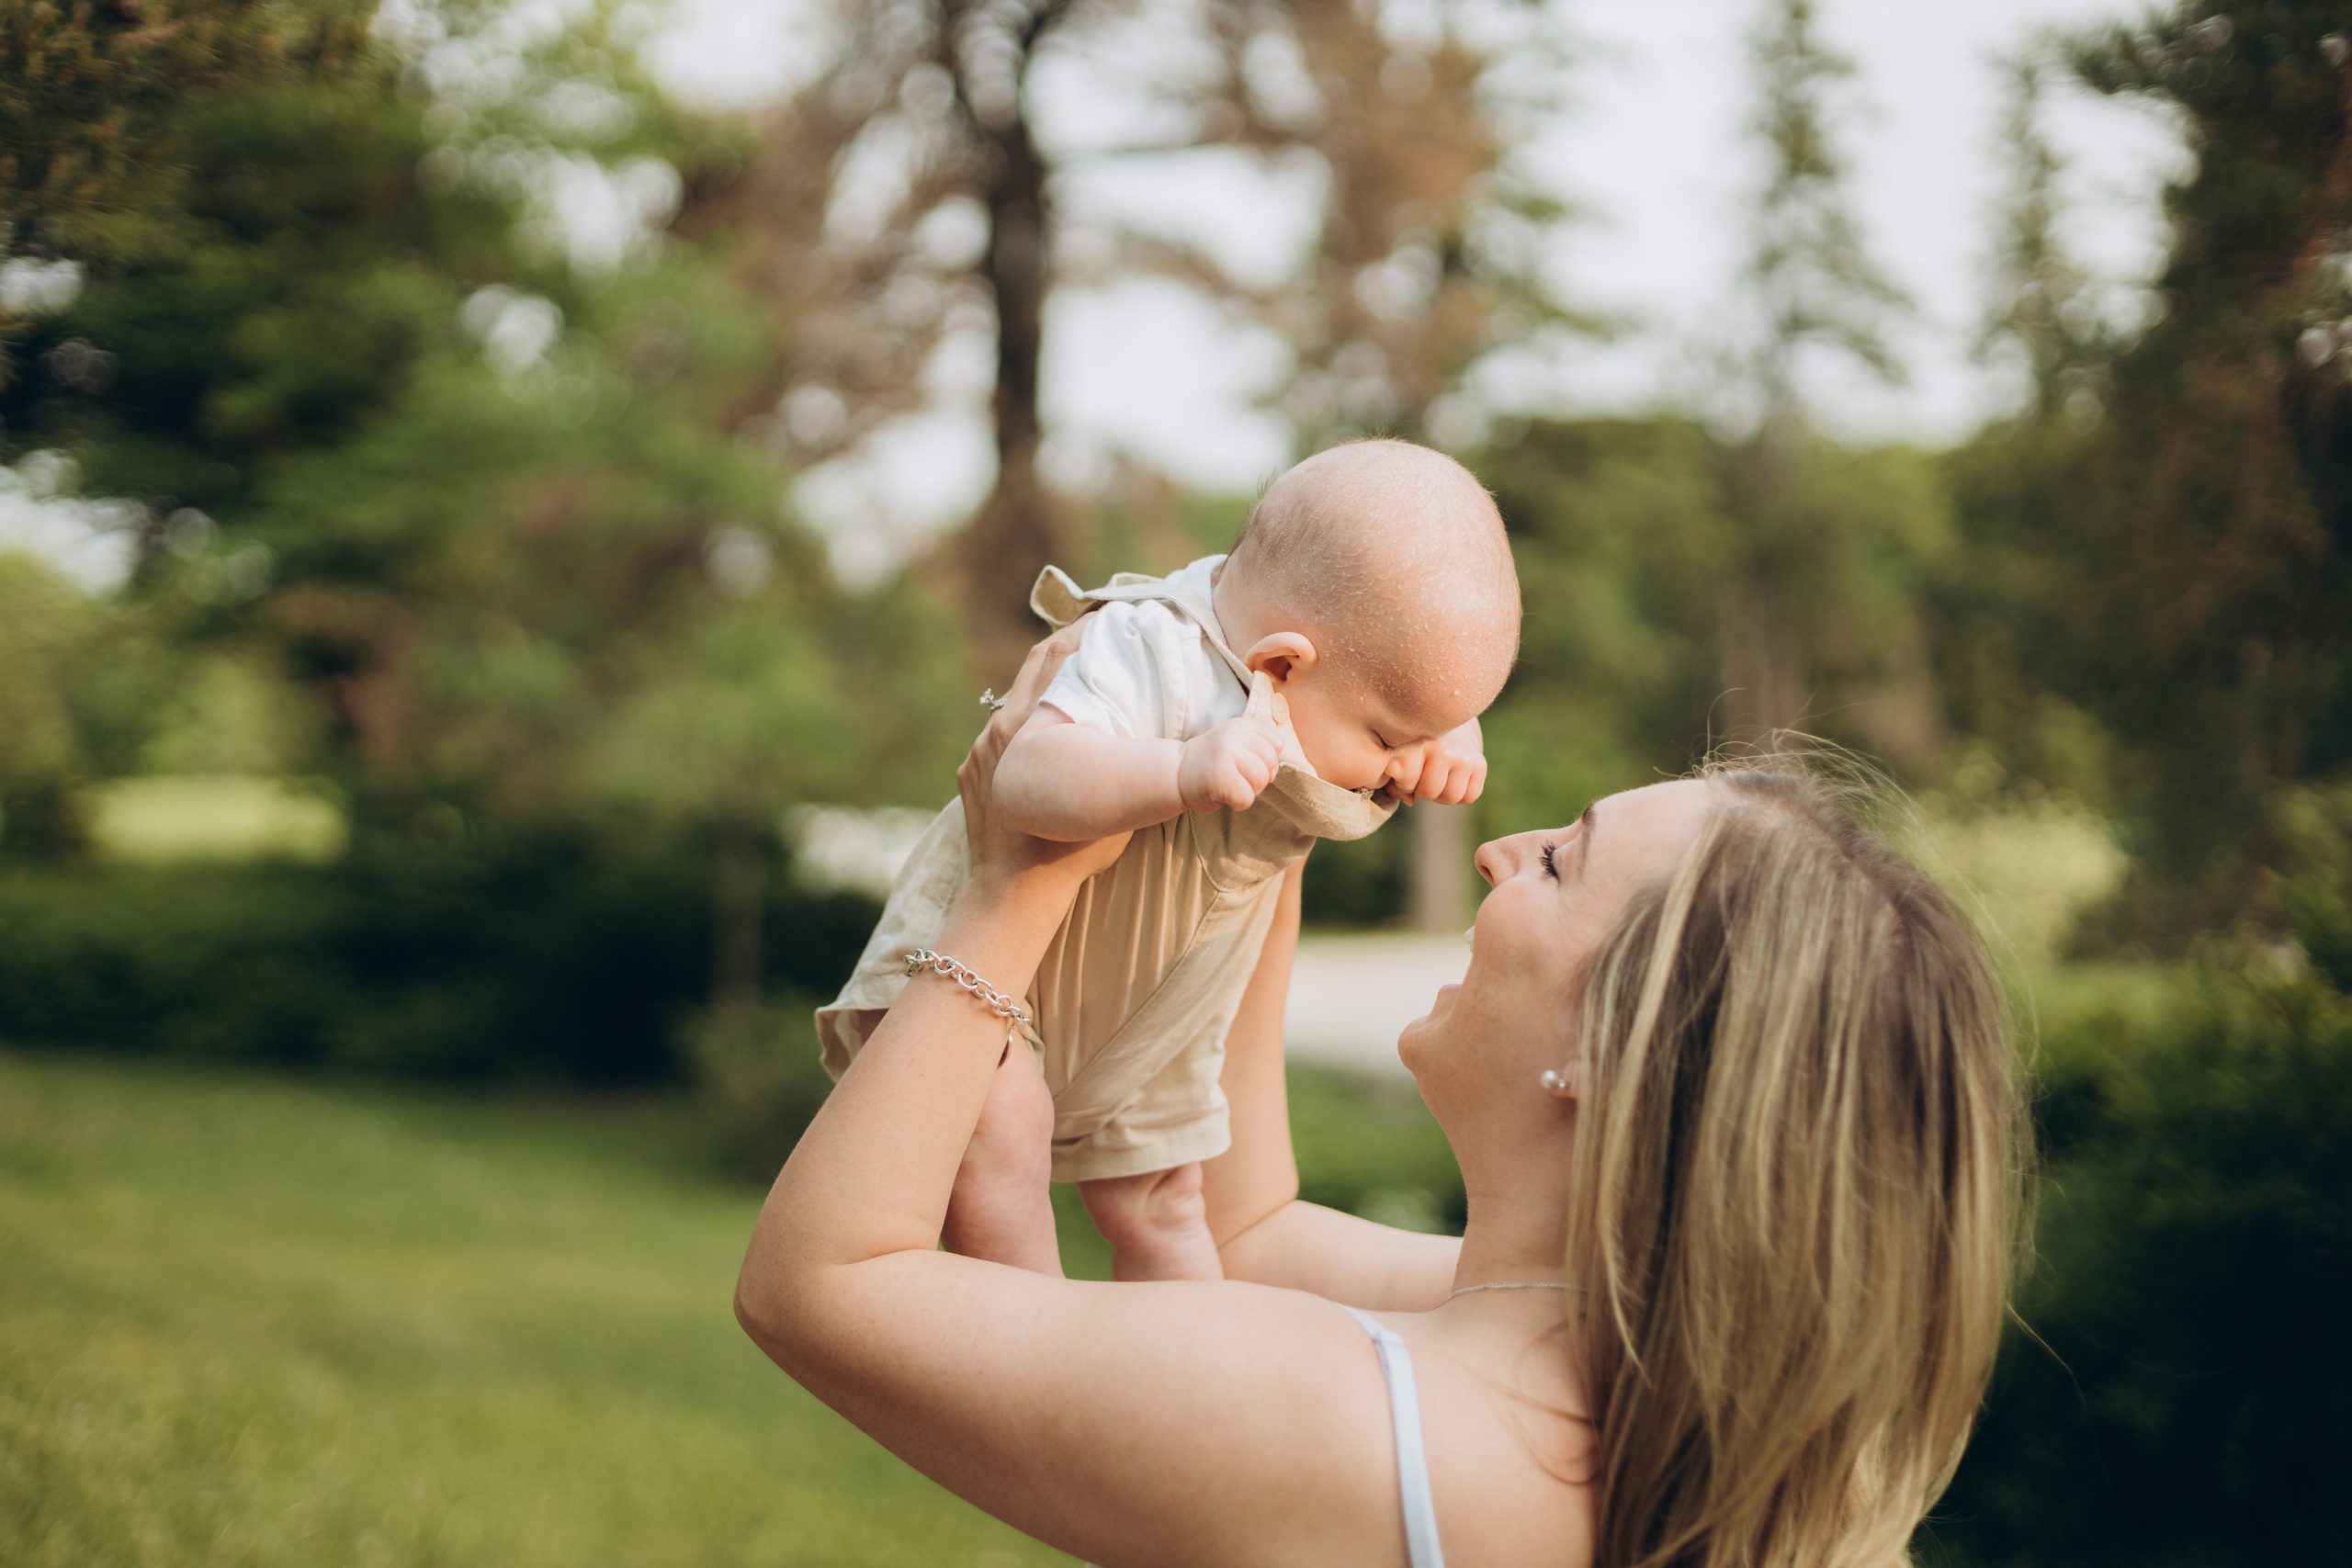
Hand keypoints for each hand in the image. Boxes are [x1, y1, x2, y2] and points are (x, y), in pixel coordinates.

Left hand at [958, 621, 1132, 895]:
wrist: (1012, 892)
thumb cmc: (1068, 853)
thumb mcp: (1112, 803)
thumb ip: (1131, 765)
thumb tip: (1183, 748)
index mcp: (1028, 725)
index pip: (1055, 658)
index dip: (1080, 632)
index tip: (1107, 619)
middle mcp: (998, 728)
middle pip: (1033, 668)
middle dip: (1066, 648)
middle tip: (1098, 635)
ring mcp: (980, 751)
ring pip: (1013, 703)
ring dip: (1045, 690)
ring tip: (1078, 683)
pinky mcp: (970, 773)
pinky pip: (997, 739)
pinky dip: (1022, 731)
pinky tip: (1044, 739)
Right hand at [1178, 716, 1284, 812]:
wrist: (1174, 774)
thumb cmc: (1210, 764)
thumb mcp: (1233, 744)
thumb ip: (1256, 749)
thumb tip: (1274, 769)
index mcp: (1240, 725)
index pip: (1276, 743)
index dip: (1266, 760)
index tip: (1246, 765)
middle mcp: (1233, 735)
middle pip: (1271, 762)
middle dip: (1259, 778)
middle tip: (1236, 779)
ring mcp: (1226, 754)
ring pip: (1261, 780)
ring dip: (1249, 790)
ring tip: (1229, 786)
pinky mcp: (1220, 777)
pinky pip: (1246, 798)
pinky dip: (1237, 803)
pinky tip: (1222, 795)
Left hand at [1380, 718, 1486, 806]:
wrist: (1449, 717)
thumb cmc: (1416, 742)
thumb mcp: (1398, 755)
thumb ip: (1394, 780)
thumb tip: (1410, 801)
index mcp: (1415, 742)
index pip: (1406, 782)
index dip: (1403, 784)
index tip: (1404, 771)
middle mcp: (1441, 748)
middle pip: (1429, 792)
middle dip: (1423, 790)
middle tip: (1424, 775)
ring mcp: (1462, 756)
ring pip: (1450, 796)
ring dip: (1442, 794)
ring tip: (1438, 778)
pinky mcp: (1479, 764)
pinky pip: (1470, 796)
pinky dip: (1461, 795)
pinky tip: (1453, 780)